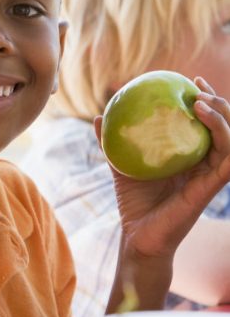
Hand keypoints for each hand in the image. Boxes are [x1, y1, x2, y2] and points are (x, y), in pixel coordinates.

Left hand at [97, 77, 229, 260]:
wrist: (137, 234)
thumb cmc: (133, 201)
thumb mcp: (121, 163)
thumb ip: (112, 141)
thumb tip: (99, 116)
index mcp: (189, 156)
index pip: (206, 123)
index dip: (208, 100)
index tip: (193, 81)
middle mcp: (204, 164)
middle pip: (225, 127)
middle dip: (220, 103)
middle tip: (199, 88)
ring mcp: (208, 177)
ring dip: (222, 119)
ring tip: (202, 103)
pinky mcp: (208, 190)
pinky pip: (227, 165)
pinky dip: (225, 143)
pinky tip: (211, 128)